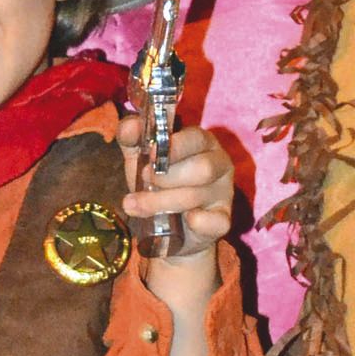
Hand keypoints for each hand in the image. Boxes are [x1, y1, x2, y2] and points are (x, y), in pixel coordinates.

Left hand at [117, 116, 233, 251]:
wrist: (165, 229)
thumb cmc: (156, 184)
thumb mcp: (140, 157)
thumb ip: (132, 138)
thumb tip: (130, 126)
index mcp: (202, 142)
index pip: (196, 137)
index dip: (173, 147)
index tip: (149, 155)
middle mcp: (219, 164)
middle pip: (202, 168)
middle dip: (166, 177)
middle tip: (143, 180)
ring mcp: (224, 193)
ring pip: (197, 195)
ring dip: (162, 201)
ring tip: (135, 206)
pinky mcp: (223, 220)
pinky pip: (217, 222)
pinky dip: (200, 222)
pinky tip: (184, 221)